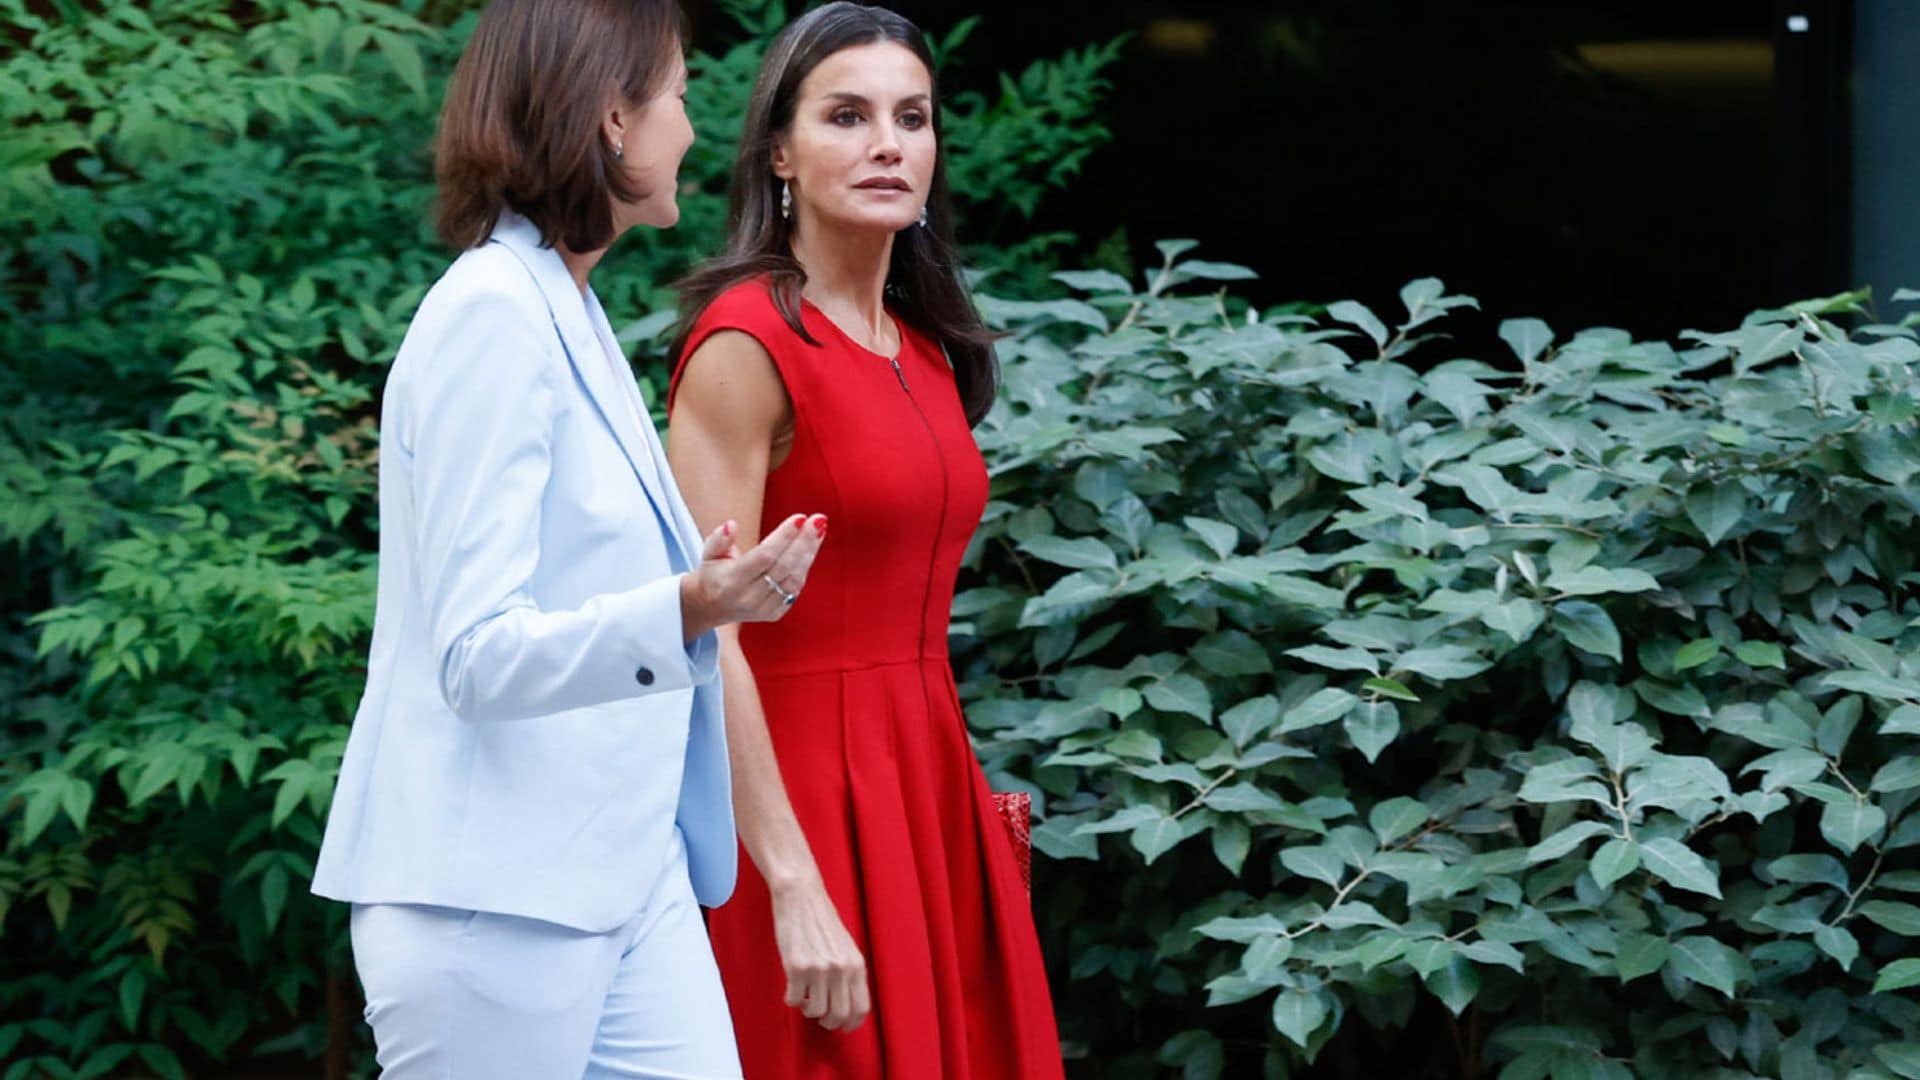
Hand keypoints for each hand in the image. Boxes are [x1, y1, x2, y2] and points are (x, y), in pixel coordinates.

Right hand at [681, 513, 825, 636]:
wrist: (712, 607)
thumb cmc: (714, 573)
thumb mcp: (708, 553)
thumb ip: (719, 539)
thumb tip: (731, 525)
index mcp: (731, 581)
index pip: (764, 556)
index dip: (783, 537)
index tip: (800, 517)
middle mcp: (749, 597)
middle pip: (784, 567)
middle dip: (803, 541)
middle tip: (818, 520)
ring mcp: (764, 608)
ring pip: (794, 579)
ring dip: (809, 552)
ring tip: (820, 529)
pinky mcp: (775, 613)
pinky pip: (795, 588)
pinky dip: (805, 566)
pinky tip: (812, 546)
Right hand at [770, 876, 869, 1031]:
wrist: (801, 897)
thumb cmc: (821, 920)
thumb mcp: (845, 946)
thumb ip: (849, 972)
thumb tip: (847, 1004)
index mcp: (856, 964)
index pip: (861, 1008)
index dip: (851, 1023)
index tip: (843, 1026)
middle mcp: (840, 969)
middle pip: (839, 1015)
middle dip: (829, 1021)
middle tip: (821, 1017)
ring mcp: (818, 969)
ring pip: (815, 1011)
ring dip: (808, 1009)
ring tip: (805, 998)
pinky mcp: (796, 967)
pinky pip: (794, 1000)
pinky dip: (792, 999)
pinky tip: (792, 989)